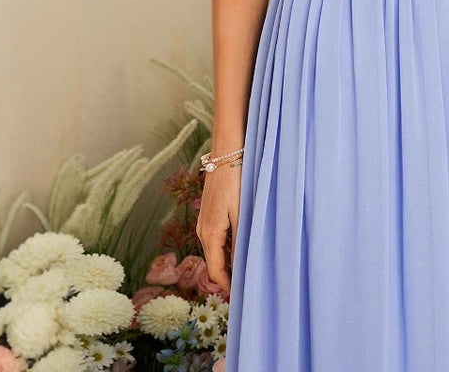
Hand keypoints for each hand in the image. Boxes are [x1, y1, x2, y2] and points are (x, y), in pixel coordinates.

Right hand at [195, 164, 240, 294]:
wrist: (227, 152)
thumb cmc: (236, 180)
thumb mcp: (241, 212)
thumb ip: (240, 239)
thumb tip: (240, 266)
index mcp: (210, 233)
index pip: (216, 270)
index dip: (227, 286)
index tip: (240, 296)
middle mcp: (203, 230)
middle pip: (214, 263)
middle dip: (227, 277)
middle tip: (245, 287)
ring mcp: (204, 222)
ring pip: (215, 251)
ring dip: (227, 262)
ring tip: (245, 270)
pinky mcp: (208, 213)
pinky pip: (216, 238)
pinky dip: (226, 248)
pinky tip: (240, 247)